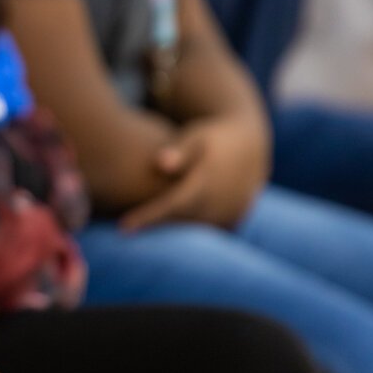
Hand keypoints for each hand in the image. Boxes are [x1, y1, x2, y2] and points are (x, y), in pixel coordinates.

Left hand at [122, 115, 266, 231]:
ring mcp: (228, 216)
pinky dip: (185, 235)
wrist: (250, 148)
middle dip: (152, 230)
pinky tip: (165, 232)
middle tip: (122, 230)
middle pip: (178, 224)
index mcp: (207, 183)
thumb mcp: (196, 137)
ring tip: (140, 231)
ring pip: (191, 234)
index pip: (172, 206)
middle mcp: (219, 204)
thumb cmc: (211, 139)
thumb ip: (179, 150)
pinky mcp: (232, 223)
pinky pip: (204, 235)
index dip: (148, 218)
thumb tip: (161, 164)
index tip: (123, 228)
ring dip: (168, 235)